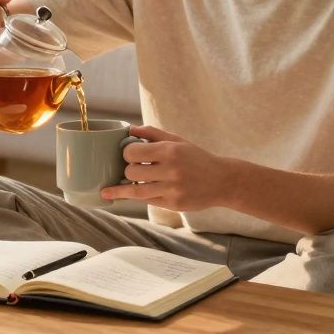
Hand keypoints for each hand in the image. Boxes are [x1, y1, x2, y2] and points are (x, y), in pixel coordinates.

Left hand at [100, 126, 233, 211]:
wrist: (222, 181)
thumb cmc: (196, 158)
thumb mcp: (177, 141)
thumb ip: (152, 133)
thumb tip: (129, 130)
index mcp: (170, 151)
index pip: (132, 152)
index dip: (127, 153)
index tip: (130, 154)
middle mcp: (171, 170)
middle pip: (131, 172)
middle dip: (128, 170)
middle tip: (132, 169)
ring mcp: (172, 189)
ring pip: (136, 190)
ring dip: (124, 188)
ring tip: (111, 189)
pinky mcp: (174, 204)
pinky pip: (147, 201)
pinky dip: (139, 196)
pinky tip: (130, 194)